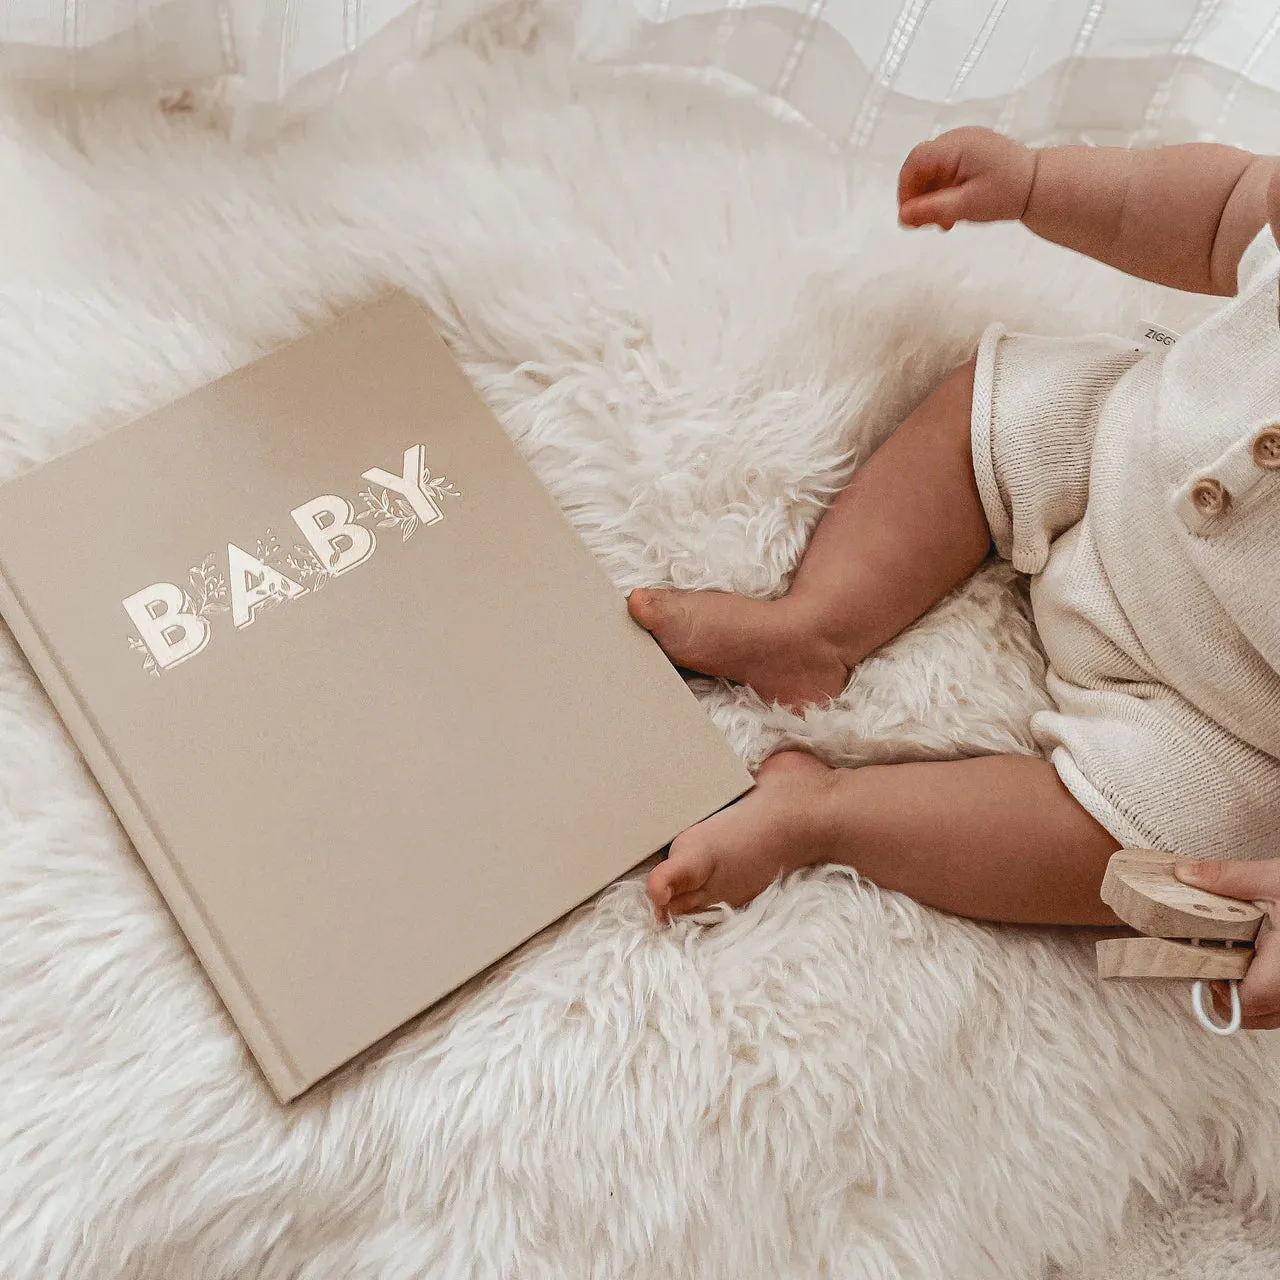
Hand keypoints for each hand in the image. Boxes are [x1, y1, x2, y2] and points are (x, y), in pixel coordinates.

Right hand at [897, 127, 1037, 230]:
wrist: (1040, 184)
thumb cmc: (1007, 193)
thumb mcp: (966, 206)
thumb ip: (932, 209)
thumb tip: (902, 216)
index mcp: (956, 146)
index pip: (915, 163)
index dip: (906, 190)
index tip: (910, 217)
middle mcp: (958, 138)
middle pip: (922, 166)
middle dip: (920, 196)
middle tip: (928, 224)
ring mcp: (965, 143)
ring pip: (933, 170)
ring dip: (932, 196)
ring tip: (944, 221)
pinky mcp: (972, 152)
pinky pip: (947, 169)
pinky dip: (944, 190)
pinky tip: (953, 209)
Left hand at [1175, 858, 1279, 1028]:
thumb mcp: (1274, 878)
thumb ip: (1228, 879)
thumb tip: (1185, 874)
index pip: (1248, 1002)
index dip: (1220, 991)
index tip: (1207, 969)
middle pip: (1259, 1016)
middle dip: (1233, 996)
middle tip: (1221, 965)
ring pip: (1276, 1016)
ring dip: (1255, 998)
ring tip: (1246, 962)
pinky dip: (1274, 995)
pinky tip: (1267, 964)